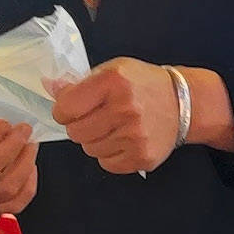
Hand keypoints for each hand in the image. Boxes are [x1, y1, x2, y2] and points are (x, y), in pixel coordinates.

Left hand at [53, 56, 190, 175]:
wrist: (184, 103)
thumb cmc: (144, 85)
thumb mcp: (113, 71)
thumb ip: (80, 82)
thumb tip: (49, 86)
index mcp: (114, 82)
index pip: (66, 107)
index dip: (64, 110)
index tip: (72, 109)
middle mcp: (125, 108)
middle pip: (75, 132)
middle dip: (79, 126)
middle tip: (96, 118)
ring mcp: (135, 135)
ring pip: (89, 149)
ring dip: (95, 140)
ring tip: (114, 127)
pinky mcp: (142, 157)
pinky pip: (106, 163)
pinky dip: (109, 154)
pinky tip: (123, 139)